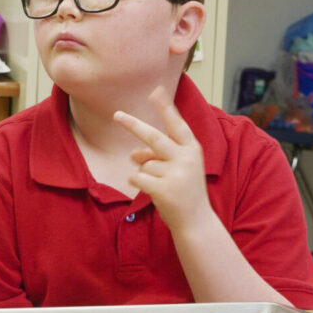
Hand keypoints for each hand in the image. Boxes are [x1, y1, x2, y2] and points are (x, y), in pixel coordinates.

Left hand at [112, 86, 210, 231]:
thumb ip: (156, 156)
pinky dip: (138, 183)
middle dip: (133, 124)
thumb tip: (132, 154)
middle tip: (116, 115)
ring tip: (162, 185)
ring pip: (144, 163)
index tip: (155, 90)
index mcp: (193, 149)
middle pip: (154, 137)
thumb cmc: (184, 190)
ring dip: (145, 173)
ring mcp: (177, 174)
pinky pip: (137, 177)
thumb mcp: (176, 168)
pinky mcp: (164, 189)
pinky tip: (153, 192)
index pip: (177, 124)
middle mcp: (187, 158)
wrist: (196, 222)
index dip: (165, 108)